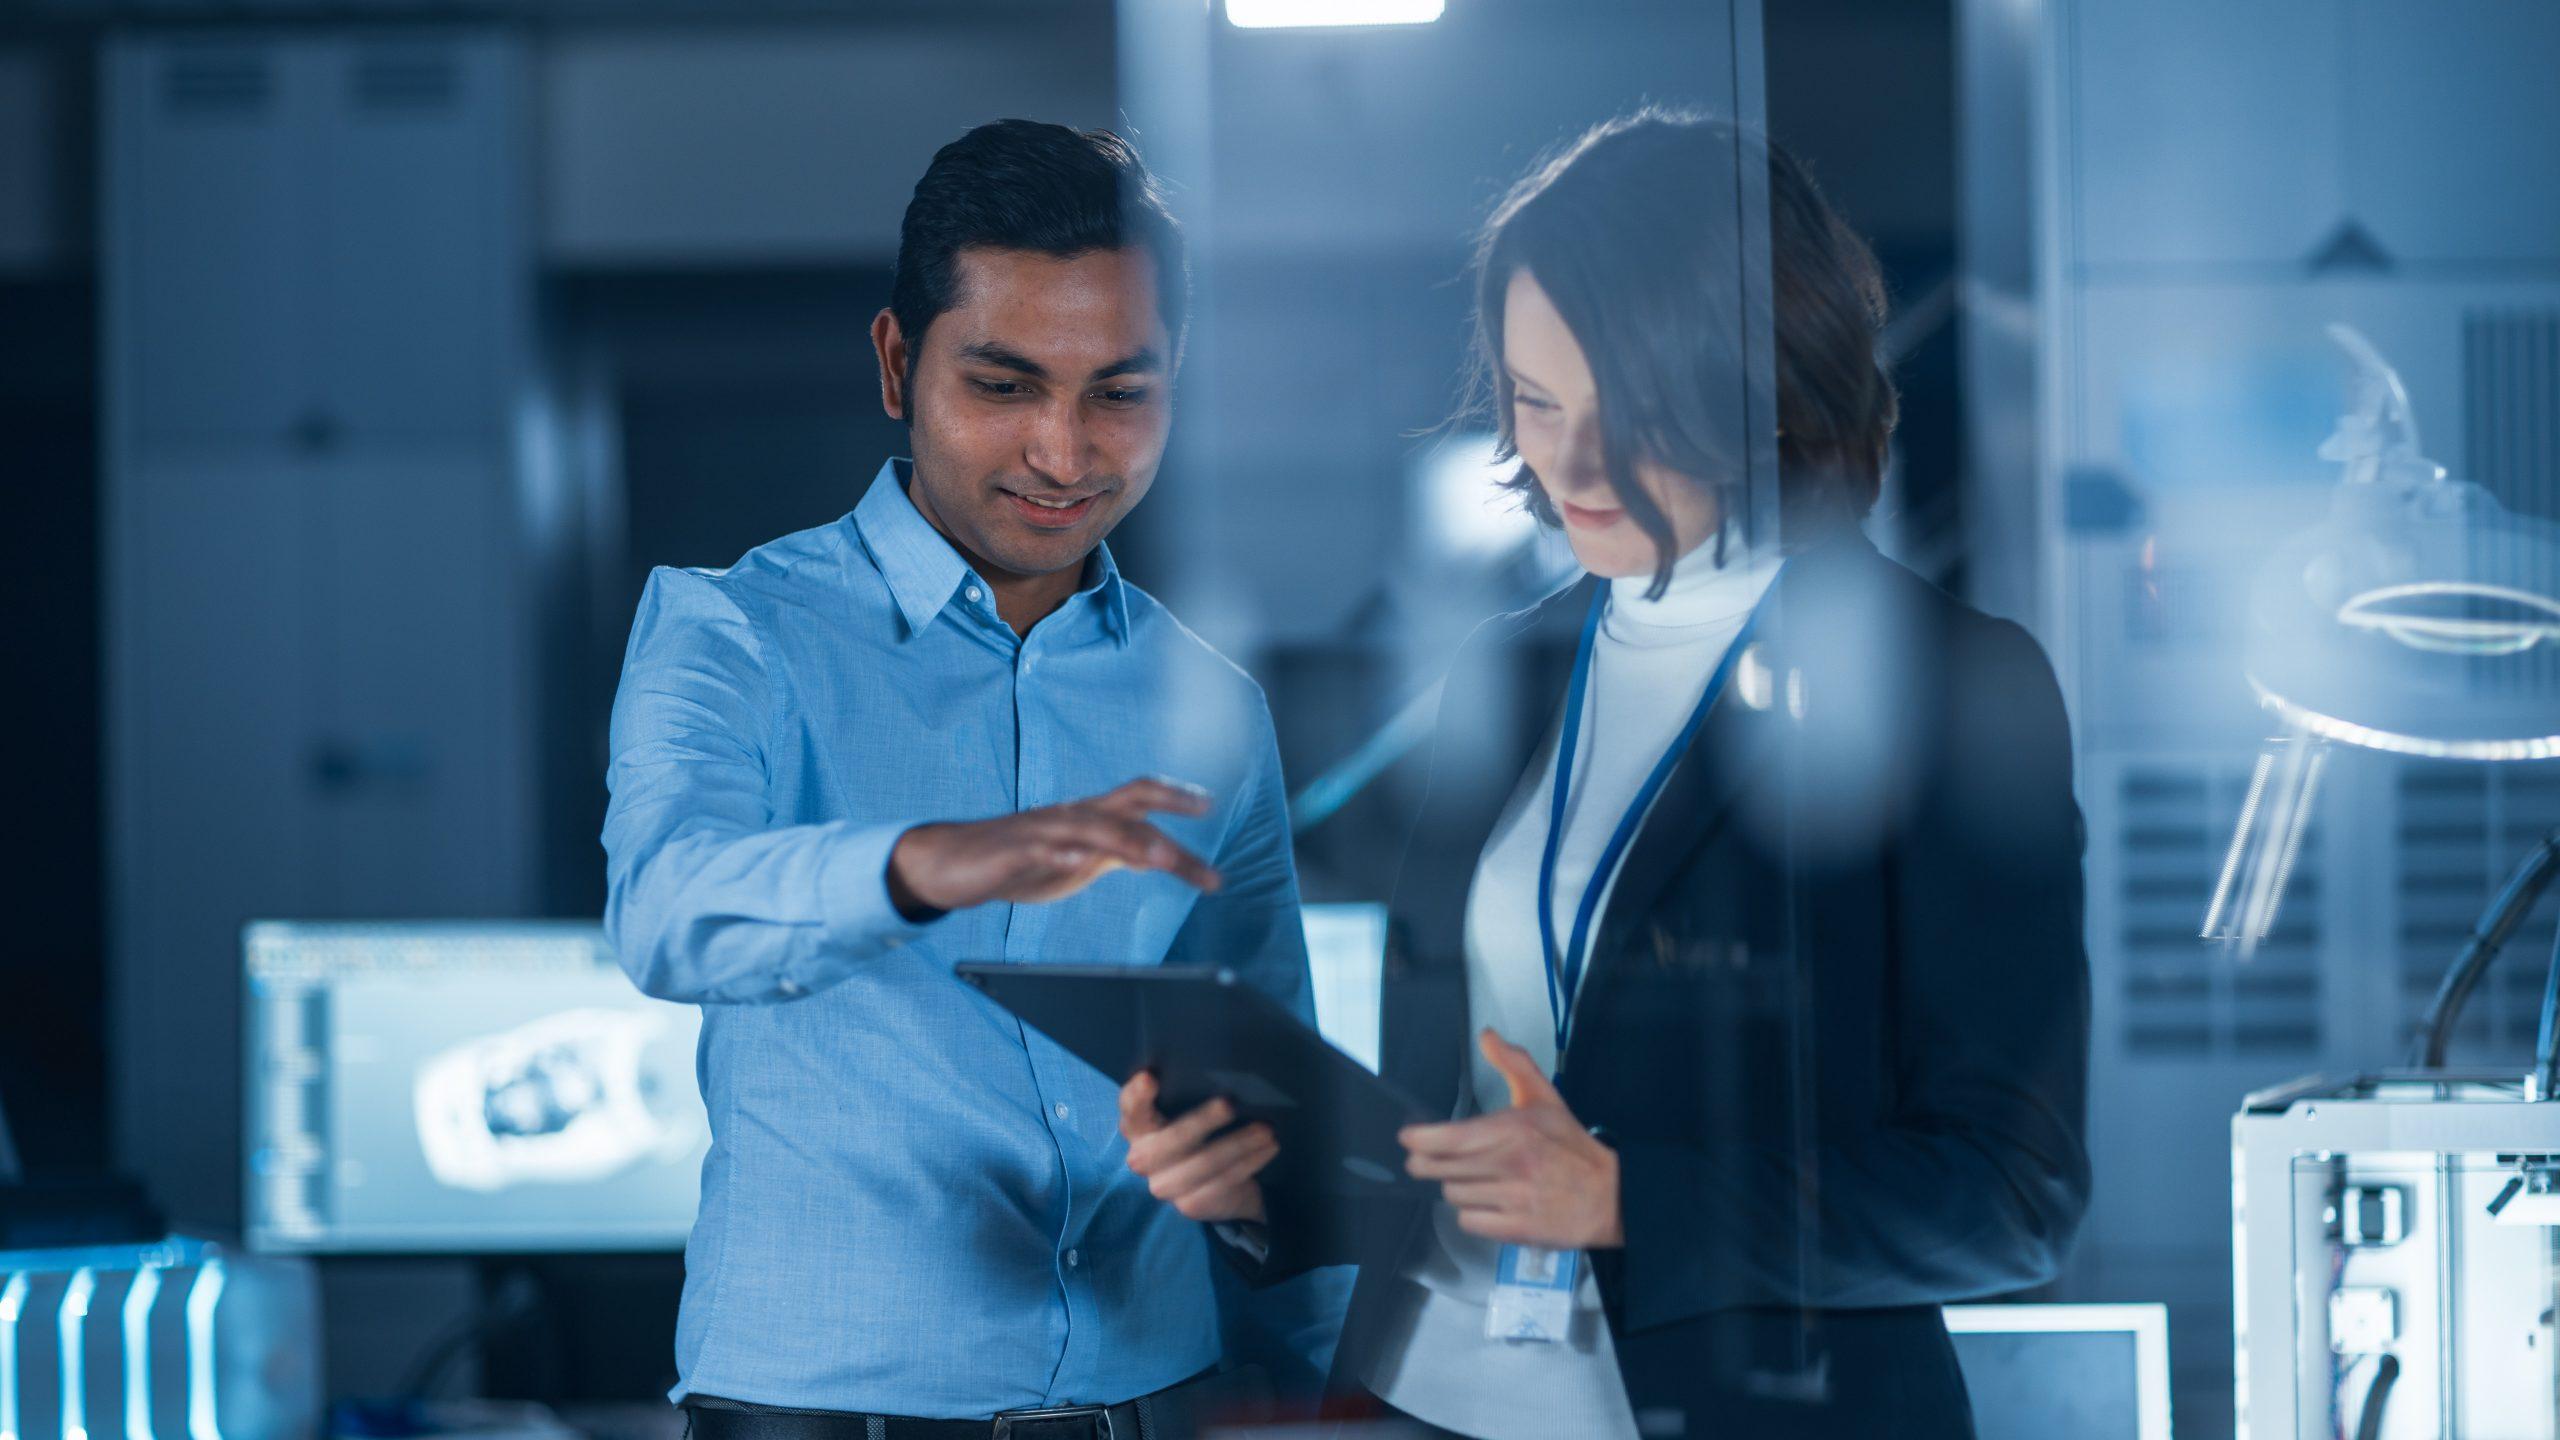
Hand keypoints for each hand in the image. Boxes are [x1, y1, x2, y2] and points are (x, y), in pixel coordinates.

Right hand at [887, 777, 1222, 913]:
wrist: (949, 863)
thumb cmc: (1018, 860)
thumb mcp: (1078, 859)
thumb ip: (1116, 853)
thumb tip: (1158, 854)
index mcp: (1089, 817)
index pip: (1139, 797)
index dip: (1174, 795)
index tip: (1209, 803)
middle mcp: (1071, 815)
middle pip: (1126, 801)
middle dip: (1166, 805)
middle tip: (1202, 815)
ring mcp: (1042, 830)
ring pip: (1092, 826)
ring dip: (1129, 840)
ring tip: (1162, 857)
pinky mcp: (1012, 852)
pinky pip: (1039, 849)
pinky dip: (1062, 854)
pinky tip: (1079, 862)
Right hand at [1118, 1070, 1275, 1224]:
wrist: (1215, 1184)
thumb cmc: (1200, 1131)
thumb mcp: (1190, 1110)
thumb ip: (1190, 1092)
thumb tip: (1222, 1070)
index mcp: (1138, 1127)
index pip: (1131, 1108)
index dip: (1137, 1095)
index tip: (1150, 1077)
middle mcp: (1143, 1158)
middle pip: (1170, 1139)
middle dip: (1201, 1121)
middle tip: (1229, 1104)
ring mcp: (1164, 1185)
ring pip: (1203, 1164)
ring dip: (1238, 1144)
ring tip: (1266, 1129)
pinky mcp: (1190, 1205)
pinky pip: (1223, 1182)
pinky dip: (1249, 1162)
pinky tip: (1268, 1148)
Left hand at [1399, 1029, 1622, 1248]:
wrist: (1610, 1195)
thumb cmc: (1571, 1146)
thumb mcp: (1544, 1098)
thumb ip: (1513, 1063)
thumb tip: (1486, 1037)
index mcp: (1514, 1131)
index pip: (1452, 1139)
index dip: (1421, 1139)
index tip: (1408, 1137)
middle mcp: (1511, 1166)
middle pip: (1443, 1170)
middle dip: (1428, 1164)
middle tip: (1425, 1160)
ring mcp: (1514, 1200)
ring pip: (1454, 1195)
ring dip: (1456, 1187)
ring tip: (1471, 1178)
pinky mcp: (1517, 1230)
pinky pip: (1470, 1222)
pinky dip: (1472, 1214)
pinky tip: (1485, 1202)